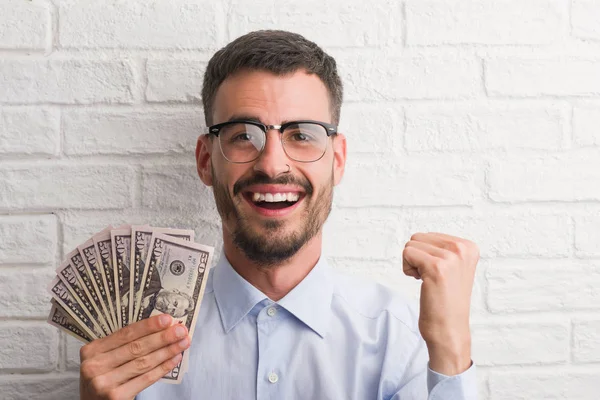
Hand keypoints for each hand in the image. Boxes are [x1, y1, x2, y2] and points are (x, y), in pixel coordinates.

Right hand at [79, 314, 190, 399]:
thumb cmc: (104, 377)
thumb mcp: (106, 358)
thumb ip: (125, 344)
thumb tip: (160, 328)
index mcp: (92, 350)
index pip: (125, 334)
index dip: (148, 326)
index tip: (167, 319)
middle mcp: (94, 366)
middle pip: (136, 347)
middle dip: (162, 337)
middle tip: (181, 330)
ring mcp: (104, 383)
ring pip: (143, 362)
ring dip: (167, 351)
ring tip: (182, 343)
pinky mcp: (115, 397)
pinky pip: (145, 379)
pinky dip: (163, 368)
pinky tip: (174, 359)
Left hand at [402, 232, 478, 374]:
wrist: (449, 329)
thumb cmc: (445, 300)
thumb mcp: (453, 267)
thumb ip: (443, 248)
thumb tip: (417, 236)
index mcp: (469, 246)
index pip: (429, 235)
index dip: (426, 256)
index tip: (440, 274)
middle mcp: (463, 249)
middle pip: (418, 237)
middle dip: (417, 258)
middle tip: (432, 279)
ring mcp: (451, 257)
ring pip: (411, 245)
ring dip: (413, 265)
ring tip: (429, 282)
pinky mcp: (436, 267)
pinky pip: (407, 254)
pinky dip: (408, 270)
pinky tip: (423, 284)